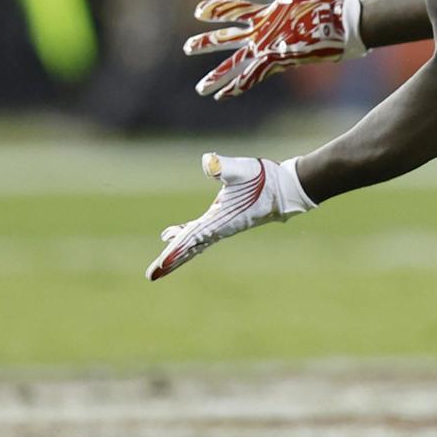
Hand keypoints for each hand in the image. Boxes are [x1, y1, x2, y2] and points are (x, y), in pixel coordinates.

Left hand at [146, 152, 309, 280]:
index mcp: (221, 218)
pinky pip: (200, 236)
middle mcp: (219, 227)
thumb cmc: (263, 178)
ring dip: (177, 254)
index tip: (162, 261)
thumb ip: (223, 166)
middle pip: (190, 248)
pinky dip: (185, 239)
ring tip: (160, 264)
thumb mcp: (242, 169)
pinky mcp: (225, 222)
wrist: (285, 188)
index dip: (177, 248)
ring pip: (194, 245)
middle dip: (171, 261)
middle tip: (152, 275)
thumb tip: (208, 161)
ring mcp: (222, 226)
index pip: (193, 235)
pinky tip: (173, 235)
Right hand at [185, 0, 364, 99]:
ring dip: (218, 75)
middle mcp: (263, 34)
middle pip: (228, 39)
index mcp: (266, 15)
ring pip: (236, 63)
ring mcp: (268, 48)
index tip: (198, 11)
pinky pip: (250, 75)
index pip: (234, 12)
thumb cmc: (321, 2)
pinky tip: (221, 96)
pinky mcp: (276, 60)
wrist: (341, 22)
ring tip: (202, 88)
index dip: (217, 11)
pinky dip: (235, 86)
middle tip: (187, 47)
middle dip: (207, 43)